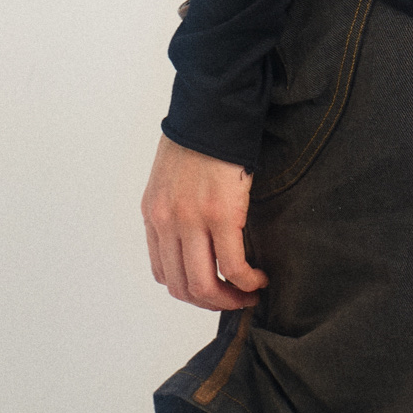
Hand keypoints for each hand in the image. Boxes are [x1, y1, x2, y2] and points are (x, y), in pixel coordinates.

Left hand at [141, 134, 267, 310]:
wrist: (213, 109)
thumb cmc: (199, 137)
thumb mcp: (171, 177)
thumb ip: (176, 207)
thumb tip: (195, 234)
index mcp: (154, 214)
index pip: (163, 272)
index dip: (189, 289)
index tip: (213, 288)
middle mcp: (167, 223)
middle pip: (182, 287)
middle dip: (210, 302)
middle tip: (234, 300)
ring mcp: (192, 221)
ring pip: (205, 285)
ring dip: (229, 299)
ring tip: (248, 295)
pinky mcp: (222, 215)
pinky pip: (233, 266)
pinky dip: (247, 282)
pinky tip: (259, 279)